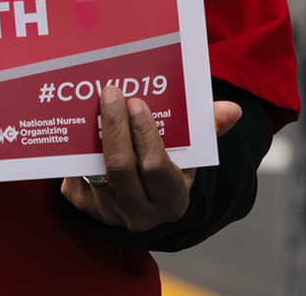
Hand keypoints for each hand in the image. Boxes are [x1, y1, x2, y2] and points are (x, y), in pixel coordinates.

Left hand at [60, 84, 241, 232]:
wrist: (140, 202)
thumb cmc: (168, 169)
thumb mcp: (191, 155)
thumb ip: (208, 129)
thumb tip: (232, 110)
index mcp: (172, 201)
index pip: (155, 166)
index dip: (144, 133)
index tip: (136, 102)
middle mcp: (139, 213)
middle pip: (119, 167)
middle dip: (114, 126)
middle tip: (110, 92)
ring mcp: (107, 211)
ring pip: (93, 168)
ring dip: (90, 134)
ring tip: (91, 102)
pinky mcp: (81, 204)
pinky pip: (73, 172)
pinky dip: (73, 148)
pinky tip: (76, 123)